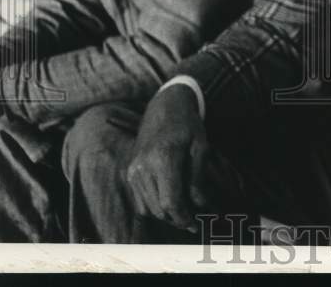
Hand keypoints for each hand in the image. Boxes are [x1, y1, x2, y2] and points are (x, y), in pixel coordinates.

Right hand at [125, 84, 217, 232]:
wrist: (164, 107)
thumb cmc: (187, 125)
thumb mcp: (201, 146)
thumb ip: (198, 177)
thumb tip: (199, 205)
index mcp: (163, 158)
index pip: (170, 202)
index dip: (184, 218)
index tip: (196, 224)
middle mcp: (142, 167)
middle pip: (158, 210)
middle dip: (177, 219)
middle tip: (194, 218)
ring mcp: (133, 170)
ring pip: (147, 209)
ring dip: (165, 214)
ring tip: (184, 209)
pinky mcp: (129, 172)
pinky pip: (140, 201)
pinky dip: (154, 206)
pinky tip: (169, 199)